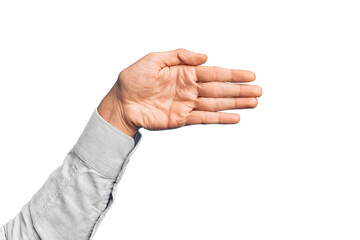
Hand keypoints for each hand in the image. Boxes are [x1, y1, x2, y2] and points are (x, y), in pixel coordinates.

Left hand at [98, 48, 261, 136]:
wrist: (121, 102)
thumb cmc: (134, 79)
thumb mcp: (155, 59)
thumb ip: (180, 55)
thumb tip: (204, 56)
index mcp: (185, 72)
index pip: (214, 73)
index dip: (233, 74)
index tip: (249, 75)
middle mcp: (189, 88)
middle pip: (219, 89)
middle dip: (239, 90)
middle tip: (258, 91)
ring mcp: (187, 104)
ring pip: (216, 104)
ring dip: (235, 104)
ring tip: (252, 103)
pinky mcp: (182, 119)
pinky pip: (204, 118)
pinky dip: (219, 119)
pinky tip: (234, 118)